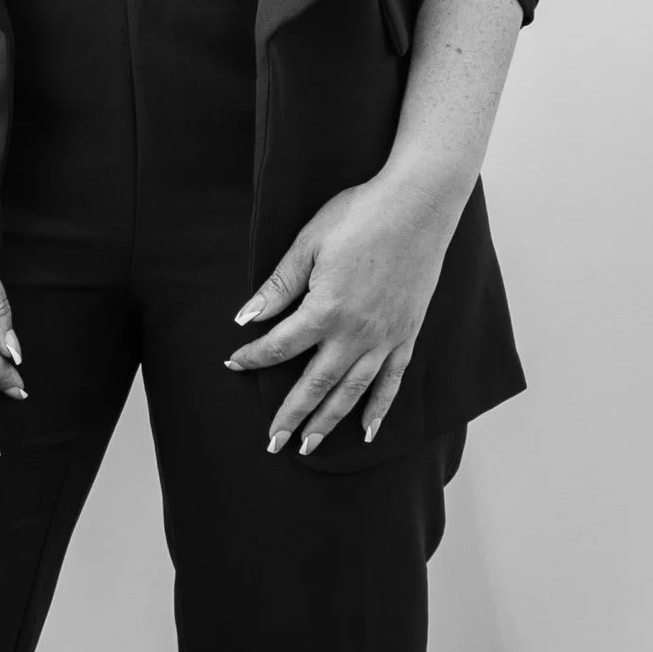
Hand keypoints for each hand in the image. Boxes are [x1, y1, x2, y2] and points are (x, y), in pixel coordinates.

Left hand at [226, 170, 459, 455]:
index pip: (280, 346)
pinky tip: (366, 431)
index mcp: (326, 310)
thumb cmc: (361, 214)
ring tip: (308, 446)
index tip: (233, 364)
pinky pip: (391, 382)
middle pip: (315, 384)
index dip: (253, 357)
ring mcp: (384, 338)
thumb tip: (246, 317)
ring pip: (351, 392)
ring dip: (328, 421)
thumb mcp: (310, 243)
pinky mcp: (406, 334)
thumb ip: (279, 286)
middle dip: (291, 415)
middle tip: (272, 444)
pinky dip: (378, 410)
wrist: (419, 204)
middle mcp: (355, 333)